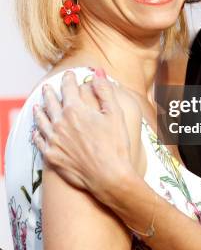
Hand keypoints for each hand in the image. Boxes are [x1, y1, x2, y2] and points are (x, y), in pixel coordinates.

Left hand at [33, 70, 139, 204]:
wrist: (108, 176)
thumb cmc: (115, 144)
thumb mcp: (115, 113)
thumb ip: (104, 91)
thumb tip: (98, 73)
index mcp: (75, 109)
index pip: (68, 88)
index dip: (69, 79)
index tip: (69, 75)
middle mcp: (60, 123)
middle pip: (51, 102)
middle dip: (50, 92)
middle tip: (48, 87)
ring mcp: (53, 140)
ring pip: (41, 120)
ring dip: (39, 110)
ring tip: (38, 105)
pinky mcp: (51, 156)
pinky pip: (39, 141)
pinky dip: (36, 132)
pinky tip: (36, 130)